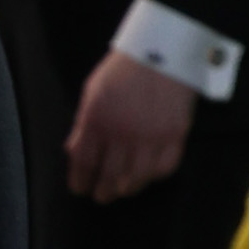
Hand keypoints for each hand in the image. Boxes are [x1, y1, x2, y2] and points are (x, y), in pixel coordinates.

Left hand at [63, 48, 196, 201]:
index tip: (78, 189)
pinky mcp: (175, 138)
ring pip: (137, 179)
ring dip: (126, 189)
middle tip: (100, 197)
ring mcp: (151, 138)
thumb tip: (74, 151)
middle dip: (102, 190)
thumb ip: (83, 124)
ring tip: (120, 191)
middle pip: (110, 175)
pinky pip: (164, 169)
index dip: (80, 179)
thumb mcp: (93, 92)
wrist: (161, 52)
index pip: (84, 160)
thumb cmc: (122, 71)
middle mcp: (123, 133)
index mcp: (98, 119)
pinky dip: (153, 177)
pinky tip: (146, 176)